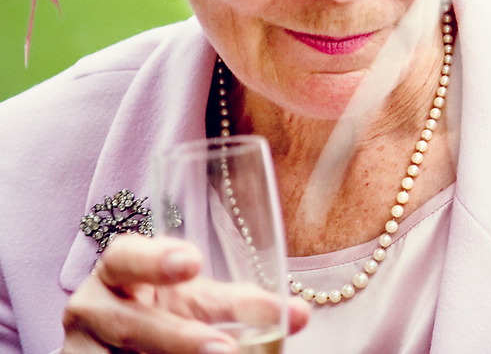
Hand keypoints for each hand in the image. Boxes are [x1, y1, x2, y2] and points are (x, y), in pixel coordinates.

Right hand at [61, 234, 309, 352]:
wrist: (118, 348)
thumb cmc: (165, 312)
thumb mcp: (198, 301)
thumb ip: (244, 304)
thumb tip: (300, 314)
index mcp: (119, 271)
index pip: (125, 255)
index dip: (154, 258)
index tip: (193, 262)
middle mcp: (92, 307)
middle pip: (129, 324)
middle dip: (179, 338)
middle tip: (224, 348)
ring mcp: (81, 348)